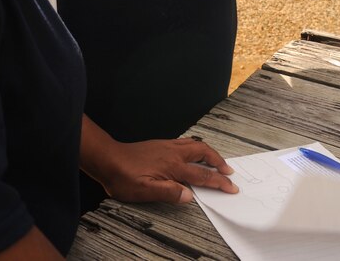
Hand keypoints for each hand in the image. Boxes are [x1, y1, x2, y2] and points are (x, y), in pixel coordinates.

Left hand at [101, 137, 237, 204]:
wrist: (108, 158)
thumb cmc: (124, 176)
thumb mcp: (145, 190)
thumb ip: (168, 192)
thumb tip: (189, 196)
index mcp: (172, 165)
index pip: (202, 175)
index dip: (219, 181)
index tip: (231, 186)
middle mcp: (172, 152)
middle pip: (203, 153)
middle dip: (219, 161)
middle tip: (229, 172)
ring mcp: (167, 146)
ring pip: (195, 145)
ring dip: (209, 153)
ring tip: (217, 161)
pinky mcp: (161, 144)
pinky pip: (185, 142)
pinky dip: (196, 147)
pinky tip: (194, 153)